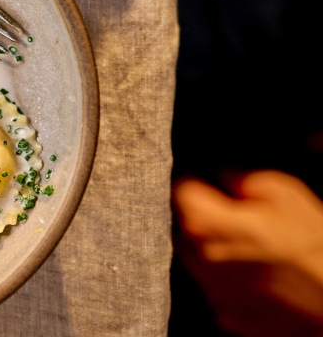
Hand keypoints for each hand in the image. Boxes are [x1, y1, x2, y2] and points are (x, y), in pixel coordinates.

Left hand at [173, 170, 322, 334]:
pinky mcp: (224, 313)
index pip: (179, 193)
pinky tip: (257, 276)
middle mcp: (199, 258)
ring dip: (214, 252)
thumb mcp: (283, 192)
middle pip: (184, 229)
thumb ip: (240, 179)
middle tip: (236, 222)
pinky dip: (229, 281)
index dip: (195, 186)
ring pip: (197, 261)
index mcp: (207, 223)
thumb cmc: (311, 242)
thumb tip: (221, 177)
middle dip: (203, 221)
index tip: (209, 187)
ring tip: (251, 252)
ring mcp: (210, 290)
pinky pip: (216, 289)